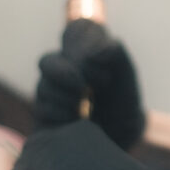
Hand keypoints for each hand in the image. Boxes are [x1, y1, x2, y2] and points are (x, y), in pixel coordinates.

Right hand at [35, 20, 145, 149]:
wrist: (120, 139)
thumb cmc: (124, 104)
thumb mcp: (127, 78)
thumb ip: (116, 56)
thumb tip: (94, 53)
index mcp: (84, 48)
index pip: (76, 30)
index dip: (84, 42)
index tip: (103, 59)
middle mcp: (64, 67)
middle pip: (47, 61)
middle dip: (67, 74)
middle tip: (87, 87)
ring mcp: (50, 90)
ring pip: (43, 86)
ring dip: (67, 97)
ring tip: (87, 108)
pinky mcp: (44, 113)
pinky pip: (41, 109)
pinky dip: (61, 114)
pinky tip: (77, 121)